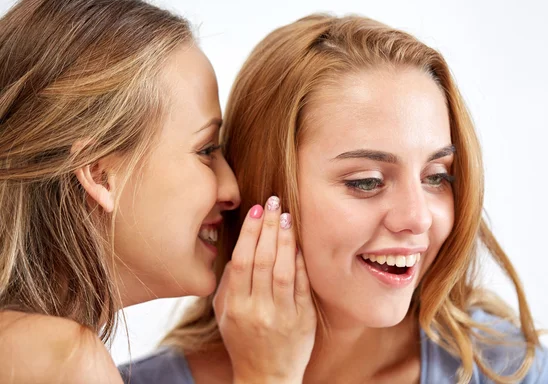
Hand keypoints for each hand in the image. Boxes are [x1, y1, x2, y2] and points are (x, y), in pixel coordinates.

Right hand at [213, 196, 315, 383]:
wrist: (266, 376)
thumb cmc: (242, 341)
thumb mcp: (224, 315)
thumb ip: (229, 284)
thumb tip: (240, 247)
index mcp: (236, 307)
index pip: (242, 261)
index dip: (248, 233)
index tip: (255, 210)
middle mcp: (258, 310)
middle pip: (262, 260)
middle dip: (268, 227)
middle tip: (273, 202)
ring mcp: (282, 315)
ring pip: (283, 270)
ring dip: (285, 240)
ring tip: (286, 216)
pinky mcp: (303, 319)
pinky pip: (303, 286)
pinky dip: (301, 262)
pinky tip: (300, 242)